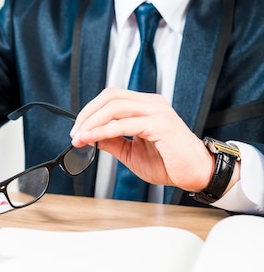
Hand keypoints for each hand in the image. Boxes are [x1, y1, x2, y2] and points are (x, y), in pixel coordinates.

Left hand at [70, 88, 213, 191]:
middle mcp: (152, 104)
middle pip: (110, 96)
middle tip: (75, 133)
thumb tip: (89, 136)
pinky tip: (92, 139)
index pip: (111, 97)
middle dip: (87, 114)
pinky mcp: (160, 125)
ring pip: (115, 106)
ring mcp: (157, 112)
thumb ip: (112, 141)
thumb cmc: (169, 163)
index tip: (77, 129)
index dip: (90, 110)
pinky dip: (104, 131)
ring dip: (92, 122)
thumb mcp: (131, 152)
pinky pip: (125, 124)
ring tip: (80, 137)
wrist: (196, 174)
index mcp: (146, 106)